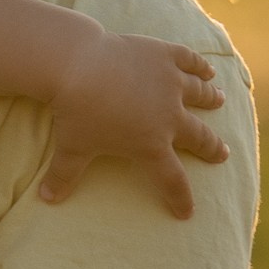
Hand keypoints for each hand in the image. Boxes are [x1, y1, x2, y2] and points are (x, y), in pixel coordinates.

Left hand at [40, 33, 228, 217]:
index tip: (187, 212)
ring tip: (220, 101)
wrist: (78, 66)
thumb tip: (46, 199)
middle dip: (212, 147)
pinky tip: (207, 71)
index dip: (180, 198)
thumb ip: (63, 176)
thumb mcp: (70, 149)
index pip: (171, 179)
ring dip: (210, 99)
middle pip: (198, 137)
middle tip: (223, 153)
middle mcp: (168, 116)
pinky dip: (200, 66)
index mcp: (150, 145)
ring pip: (199, 94)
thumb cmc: (76, 112)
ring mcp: (171, 83)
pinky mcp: (165, 56)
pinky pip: (190, 61)